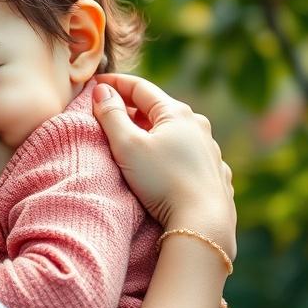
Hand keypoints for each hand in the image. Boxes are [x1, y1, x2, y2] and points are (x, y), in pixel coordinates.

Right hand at [92, 74, 235, 257]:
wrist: (204, 224)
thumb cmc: (162, 181)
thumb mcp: (127, 145)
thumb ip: (111, 115)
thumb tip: (101, 91)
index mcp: (176, 113)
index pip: (140, 87)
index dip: (114, 83)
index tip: (94, 83)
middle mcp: (197, 125)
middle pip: (157, 108)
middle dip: (132, 108)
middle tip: (107, 111)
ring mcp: (209, 150)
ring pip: (173, 132)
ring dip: (150, 131)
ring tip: (132, 139)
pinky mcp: (214, 173)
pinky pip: (186, 153)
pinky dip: (168, 151)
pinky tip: (161, 162)